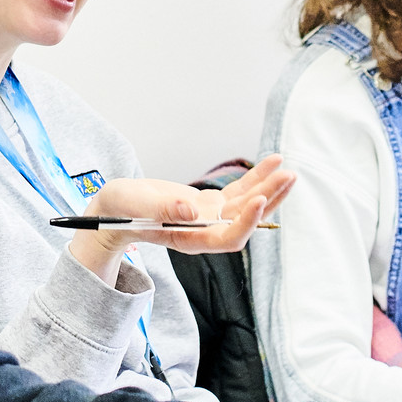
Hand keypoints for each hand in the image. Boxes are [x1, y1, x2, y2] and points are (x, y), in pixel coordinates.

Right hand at [63, 156, 296, 282]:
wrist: (114, 210)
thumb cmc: (118, 211)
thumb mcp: (132, 207)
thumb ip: (160, 211)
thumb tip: (192, 210)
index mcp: (189, 240)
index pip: (226, 239)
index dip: (246, 223)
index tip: (259, 199)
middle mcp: (205, 231)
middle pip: (245, 220)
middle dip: (268, 199)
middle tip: (287, 176)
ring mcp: (209, 218)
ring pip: (247, 204)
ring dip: (268, 187)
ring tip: (287, 168)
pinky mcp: (209, 204)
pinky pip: (238, 191)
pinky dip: (255, 177)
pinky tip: (271, 161)